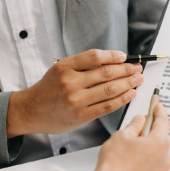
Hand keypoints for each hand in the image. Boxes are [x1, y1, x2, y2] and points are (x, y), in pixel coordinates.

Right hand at [6, 50, 143, 137]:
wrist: (31, 111)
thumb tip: (111, 62)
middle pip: (106, 73)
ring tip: (138, 79)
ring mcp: (76, 100)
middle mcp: (70, 82)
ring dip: (128, 84)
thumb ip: (81, 66)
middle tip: (137, 68)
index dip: (112, 55)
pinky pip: (107, 106)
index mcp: (64, 67)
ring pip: (109, 89)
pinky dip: (121, 99)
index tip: (124, 56)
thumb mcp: (59, 70)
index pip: (94, 57)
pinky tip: (130, 94)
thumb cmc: (48, 90)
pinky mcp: (81, 115)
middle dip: (126, 70)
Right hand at [77, 104, 169, 170]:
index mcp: (159, 143)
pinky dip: (144, 169)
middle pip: (159, 141)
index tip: (157, 107)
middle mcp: (164, 159)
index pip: (163, 121)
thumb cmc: (114, 164)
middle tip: (136, 133)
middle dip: (149, 135)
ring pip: (156, 158)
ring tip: (129, 155)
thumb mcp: (122, 135)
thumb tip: (140, 121)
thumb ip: (134, 126)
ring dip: (147, 154)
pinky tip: (131, 169)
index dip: (159, 112)